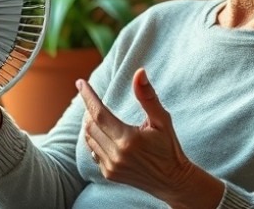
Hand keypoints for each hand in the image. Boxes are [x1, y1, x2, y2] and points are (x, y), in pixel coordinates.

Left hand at [77, 68, 222, 207]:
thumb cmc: (169, 147)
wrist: (172, 181)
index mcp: (128, 139)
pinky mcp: (109, 174)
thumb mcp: (162, 120)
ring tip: (96, 112)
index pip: (99, 113)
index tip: (80, 83)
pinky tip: (104, 133)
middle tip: (93, 98)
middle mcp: (116, 154)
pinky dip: (94, 138)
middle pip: (90, 125)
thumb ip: (147, 96)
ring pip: (89, 138)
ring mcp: (111, 166)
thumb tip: (139, 72)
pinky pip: (93, 151)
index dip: (88, 96)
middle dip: (89, 108)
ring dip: (89, 123)